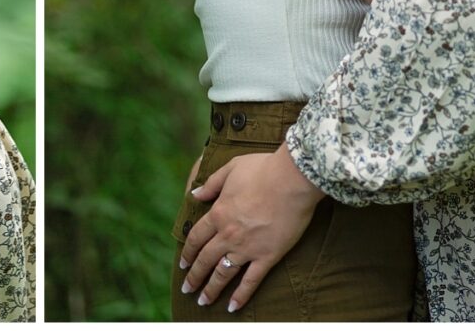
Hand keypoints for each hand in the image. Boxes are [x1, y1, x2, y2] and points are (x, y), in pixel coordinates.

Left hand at [177, 148, 323, 313]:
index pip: (196, 238)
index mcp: (218, 213)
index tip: (182, 263)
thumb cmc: (264, 169)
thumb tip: (195, 194)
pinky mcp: (267, 256)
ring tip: (203, 301)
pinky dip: (241, 295)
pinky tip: (233, 307)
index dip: (188, 252)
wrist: (292, 179)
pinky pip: (251, 281)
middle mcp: (228, 235)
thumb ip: (212, 183)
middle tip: (187, 288)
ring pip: (223, 274)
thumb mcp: (232, 168)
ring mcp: (247, 248)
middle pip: (205, 260)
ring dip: (211, 289)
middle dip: (194, 276)